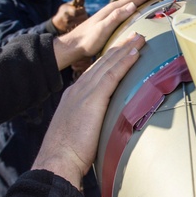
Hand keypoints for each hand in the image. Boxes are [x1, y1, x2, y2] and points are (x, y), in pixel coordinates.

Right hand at [34, 32, 145, 186]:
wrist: (57, 161)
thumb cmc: (67, 156)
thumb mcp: (77, 134)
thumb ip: (90, 125)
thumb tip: (103, 130)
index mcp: (72, 97)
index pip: (93, 73)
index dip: (108, 61)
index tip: (120, 51)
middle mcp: (77, 90)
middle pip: (101, 64)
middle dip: (118, 48)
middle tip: (133, 36)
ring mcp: (84, 93)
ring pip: (108, 64)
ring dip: (125, 49)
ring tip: (138, 38)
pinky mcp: (93, 98)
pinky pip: (112, 75)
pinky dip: (124, 62)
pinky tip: (135, 53)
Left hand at [52, 0, 168, 69]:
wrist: (74, 44)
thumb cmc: (88, 39)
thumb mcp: (102, 29)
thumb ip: (116, 17)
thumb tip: (132, 5)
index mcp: (114, 9)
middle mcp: (113, 8)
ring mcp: (112, 13)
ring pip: (134, 1)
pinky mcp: (111, 19)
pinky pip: (129, 8)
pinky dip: (139, 5)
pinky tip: (141, 8)